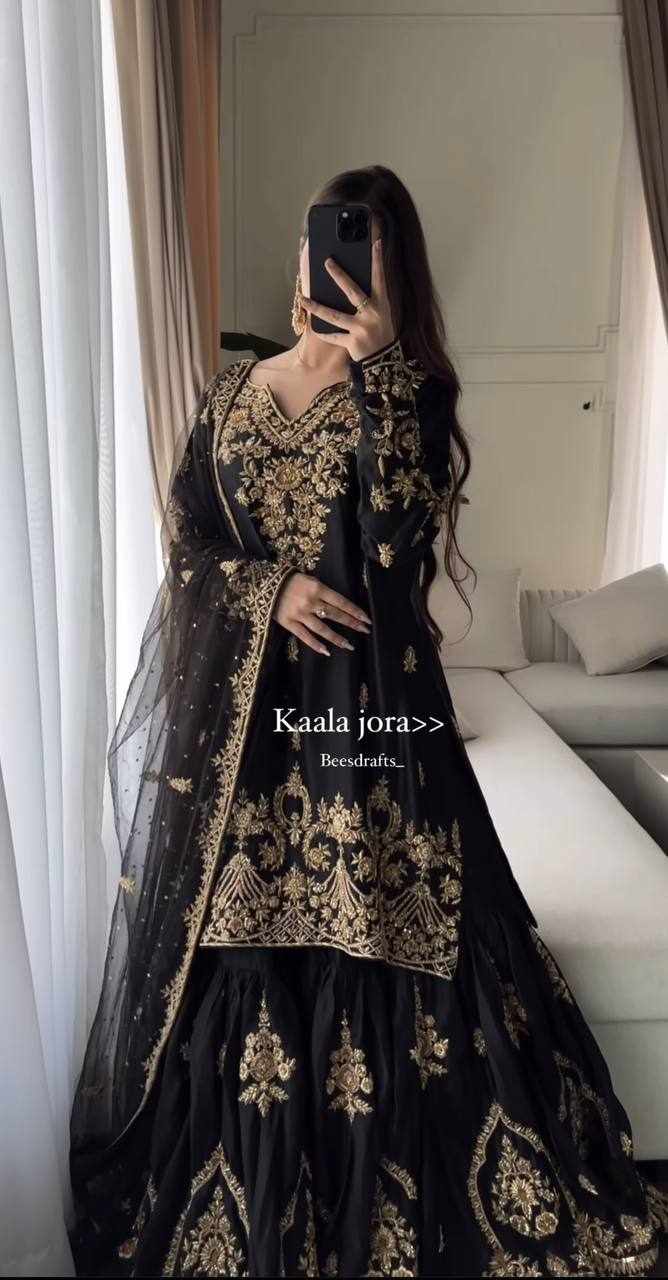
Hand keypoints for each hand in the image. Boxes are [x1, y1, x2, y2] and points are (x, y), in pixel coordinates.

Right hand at [275, 572, 371, 656]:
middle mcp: (310, 602)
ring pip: (322, 629)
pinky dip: (316, 644)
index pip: (341, 602)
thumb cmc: (291, 581)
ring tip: (349, 645)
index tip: (366, 619)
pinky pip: (305, 636)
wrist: (265, 584)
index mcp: (317, 588)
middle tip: (365, 630)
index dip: (354, 611)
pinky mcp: (289, 623)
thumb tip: (340, 606)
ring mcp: (299, 614)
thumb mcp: (310, 580)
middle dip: (351, 623)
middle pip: (335, 615)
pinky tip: (327, 651)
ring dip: (337, 638)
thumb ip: (323, 592)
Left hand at [301, 238, 395, 361]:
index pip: (380, 278)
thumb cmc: (382, 335)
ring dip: (316, 307)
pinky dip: (324, 333)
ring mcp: (362, 328)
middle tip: (327, 262)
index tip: (376, 243)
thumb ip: (371, 301)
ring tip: (303, 299)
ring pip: (334, 315)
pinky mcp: (353, 342)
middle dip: (338, 275)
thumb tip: (351, 286)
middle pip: (352, 291)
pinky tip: (313, 327)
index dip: (378, 261)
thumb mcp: (383, 315)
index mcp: (382, 304)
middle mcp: (372, 314)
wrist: (385, 362)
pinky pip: (334, 336)